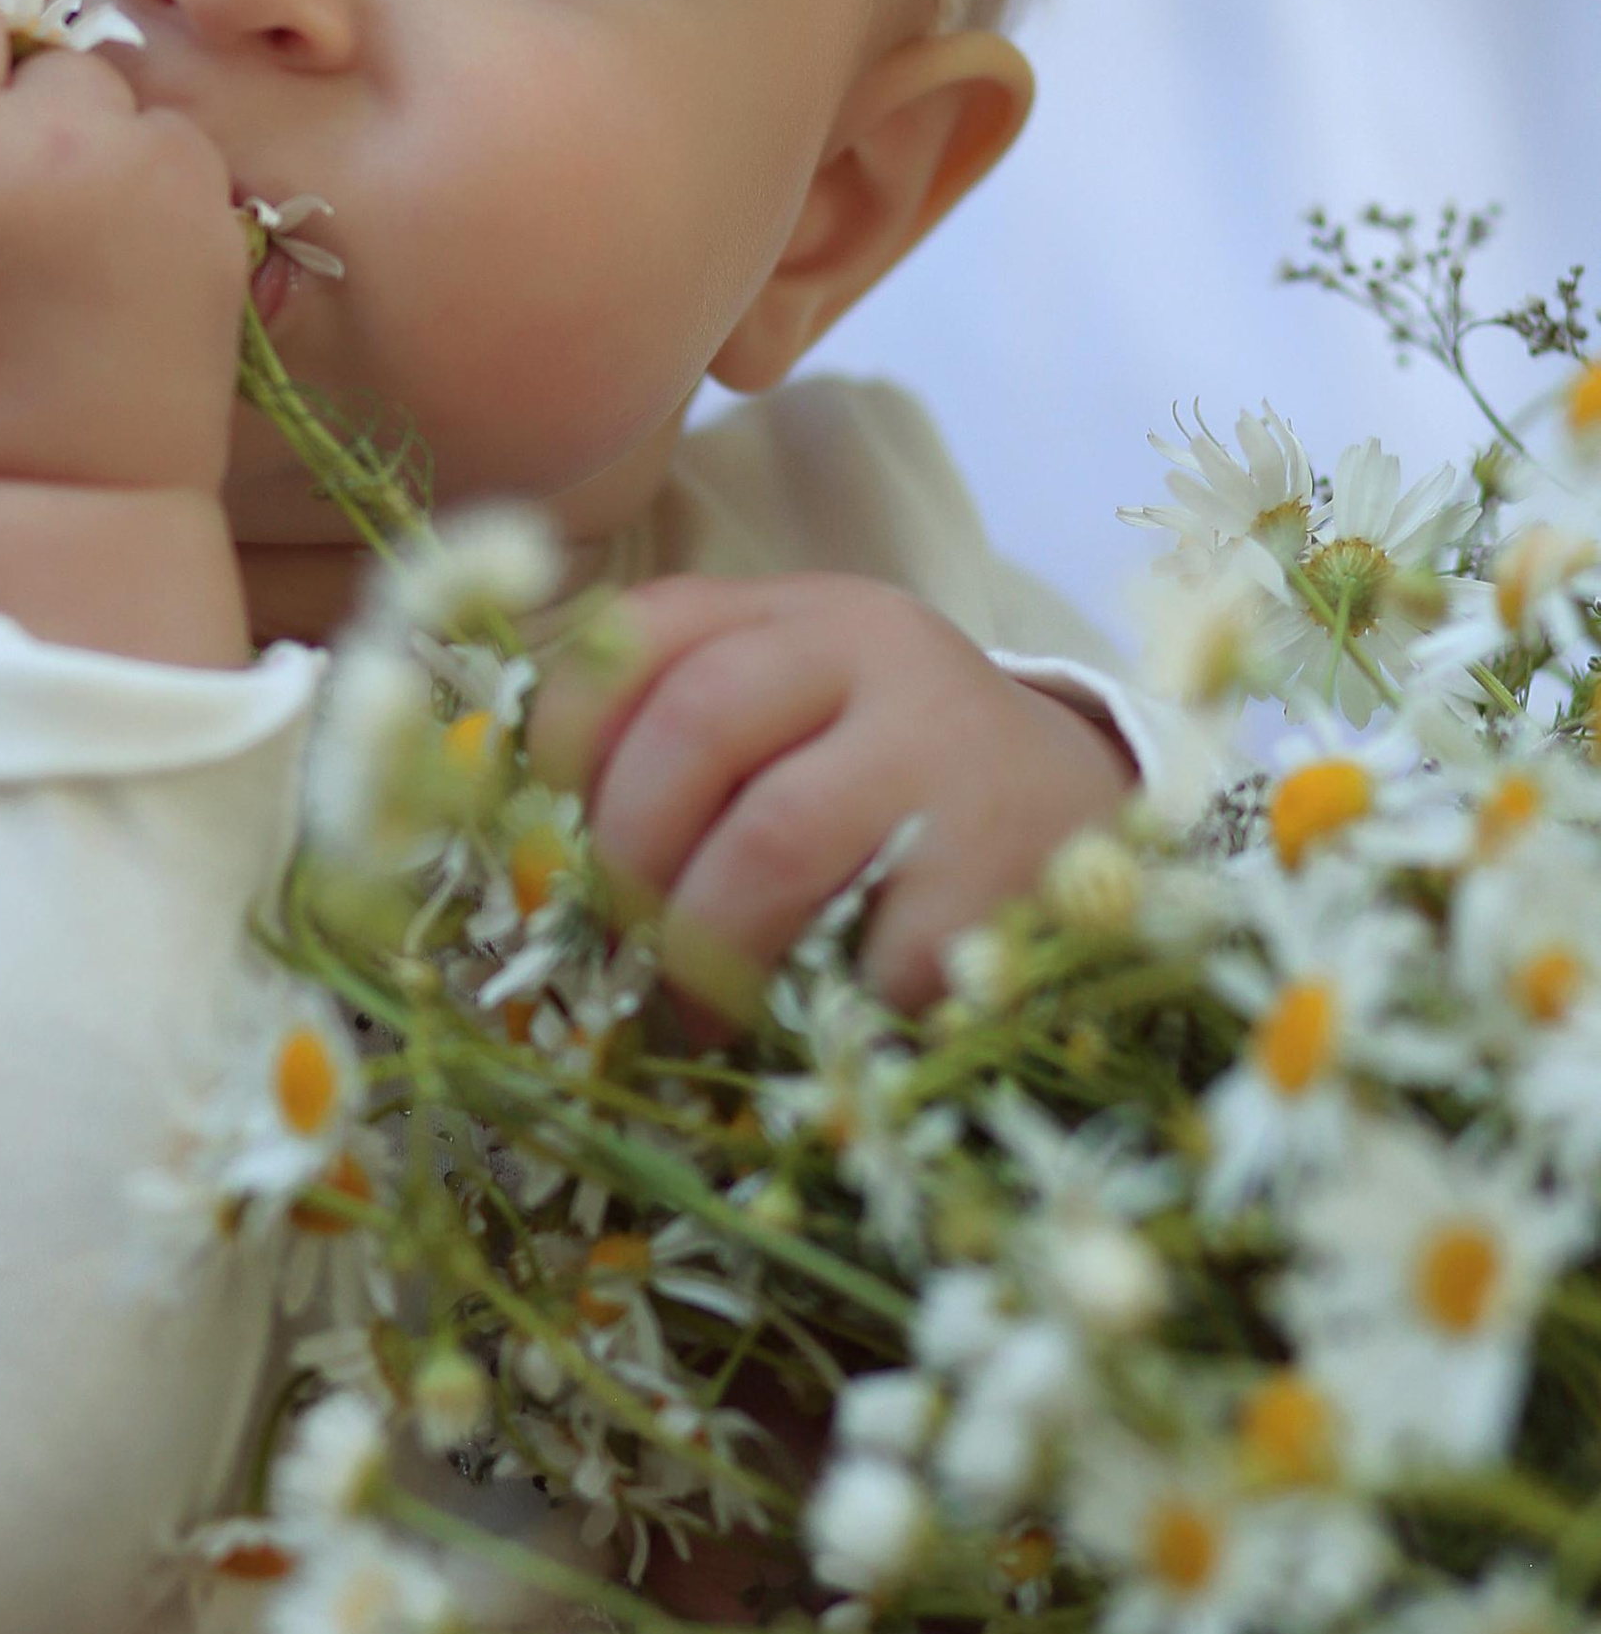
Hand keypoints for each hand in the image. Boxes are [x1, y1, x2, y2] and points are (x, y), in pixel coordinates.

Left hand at [535, 573, 1133, 1007]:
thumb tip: (545, 865)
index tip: (563, 820)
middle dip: (629, 852)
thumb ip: (685, 747)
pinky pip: (872, 947)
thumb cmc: (897, 782)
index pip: (645, 627)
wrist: (1090, 816)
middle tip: (624, 937)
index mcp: (800, 615)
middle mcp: (874, 657)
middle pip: (696, 725)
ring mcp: (946, 756)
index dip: (571, 731)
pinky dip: (819, 1001)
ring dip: (703, 942)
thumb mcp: (801, 717)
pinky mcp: (1002, 869)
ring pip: (772, 840)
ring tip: (696, 1005)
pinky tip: (817, 1017)